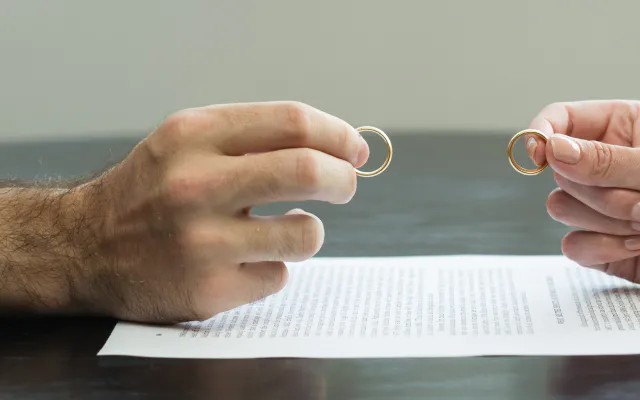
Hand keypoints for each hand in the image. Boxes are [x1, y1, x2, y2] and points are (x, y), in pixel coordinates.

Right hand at [68, 102, 368, 321]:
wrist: (85, 248)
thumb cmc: (153, 190)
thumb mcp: (188, 142)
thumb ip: (254, 137)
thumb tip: (340, 146)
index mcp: (193, 135)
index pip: (292, 122)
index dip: (337, 134)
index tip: (354, 149)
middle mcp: (195, 185)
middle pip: (307, 171)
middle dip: (343, 179)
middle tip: (346, 185)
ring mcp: (201, 242)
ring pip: (305, 233)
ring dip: (307, 231)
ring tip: (283, 230)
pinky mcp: (208, 289)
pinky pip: (278, 275)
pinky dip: (271, 267)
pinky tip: (239, 262)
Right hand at [526, 100, 639, 294]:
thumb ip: (605, 161)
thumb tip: (551, 149)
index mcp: (621, 128)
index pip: (561, 121)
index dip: (542, 135)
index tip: (539, 157)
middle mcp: (606, 165)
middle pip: (559, 172)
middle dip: (602, 193)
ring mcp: (603, 206)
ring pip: (561, 209)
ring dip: (610, 221)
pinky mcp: (605, 245)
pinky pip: (573, 245)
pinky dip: (606, 248)